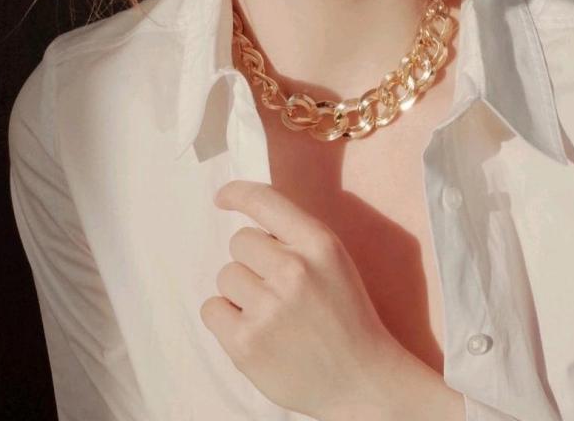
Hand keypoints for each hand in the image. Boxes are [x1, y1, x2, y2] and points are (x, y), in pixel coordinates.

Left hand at [200, 179, 410, 420]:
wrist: (361, 380)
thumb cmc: (345, 315)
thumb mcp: (333, 261)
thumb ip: (296, 236)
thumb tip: (246, 212)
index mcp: (318, 244)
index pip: (264, 201)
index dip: (237, 194)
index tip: (222, 198)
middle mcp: (293, 270)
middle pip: (239, 242)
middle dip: (252, 260)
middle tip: (276, 287)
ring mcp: (268, 309)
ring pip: (225, 275)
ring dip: (240, 291)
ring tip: (270, 313)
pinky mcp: (246, 344)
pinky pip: (211, 309)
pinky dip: (225, 318)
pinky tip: (254, 331)